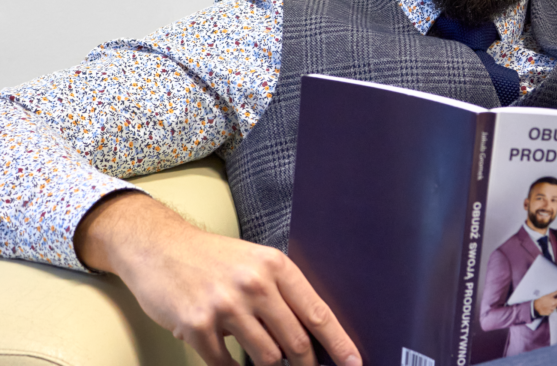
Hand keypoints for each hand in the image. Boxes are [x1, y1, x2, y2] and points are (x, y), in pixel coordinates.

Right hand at [76, 192, 360, 365]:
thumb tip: (313, 334)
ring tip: (259, 353)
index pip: (317, 312)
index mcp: (275, 266)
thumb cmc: (212, 258)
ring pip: (266, 357)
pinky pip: (226, 364)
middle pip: (296, 342)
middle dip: (305, 364)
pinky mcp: (196, 326)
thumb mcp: (255, 262)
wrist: (158, 246)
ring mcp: (225, 305)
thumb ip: (282, 293)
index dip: (339, 343)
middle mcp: (254, 284)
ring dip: (267, 364)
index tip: (354, 363)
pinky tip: (229, 359)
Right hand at [533, 289, 556, 316]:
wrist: (535, 305)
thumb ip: (556, 292)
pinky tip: (546, 307)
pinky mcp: (548, 313)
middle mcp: (553, 307)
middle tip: (550, 300)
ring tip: (548, 303)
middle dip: (555, 302)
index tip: (555, 297)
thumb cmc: (542, 298)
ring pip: (554, 308)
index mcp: (554, 302)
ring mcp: (550, 310)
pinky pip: (550, 311)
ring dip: (552, 306)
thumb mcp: (549, 294)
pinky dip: (549, 309)